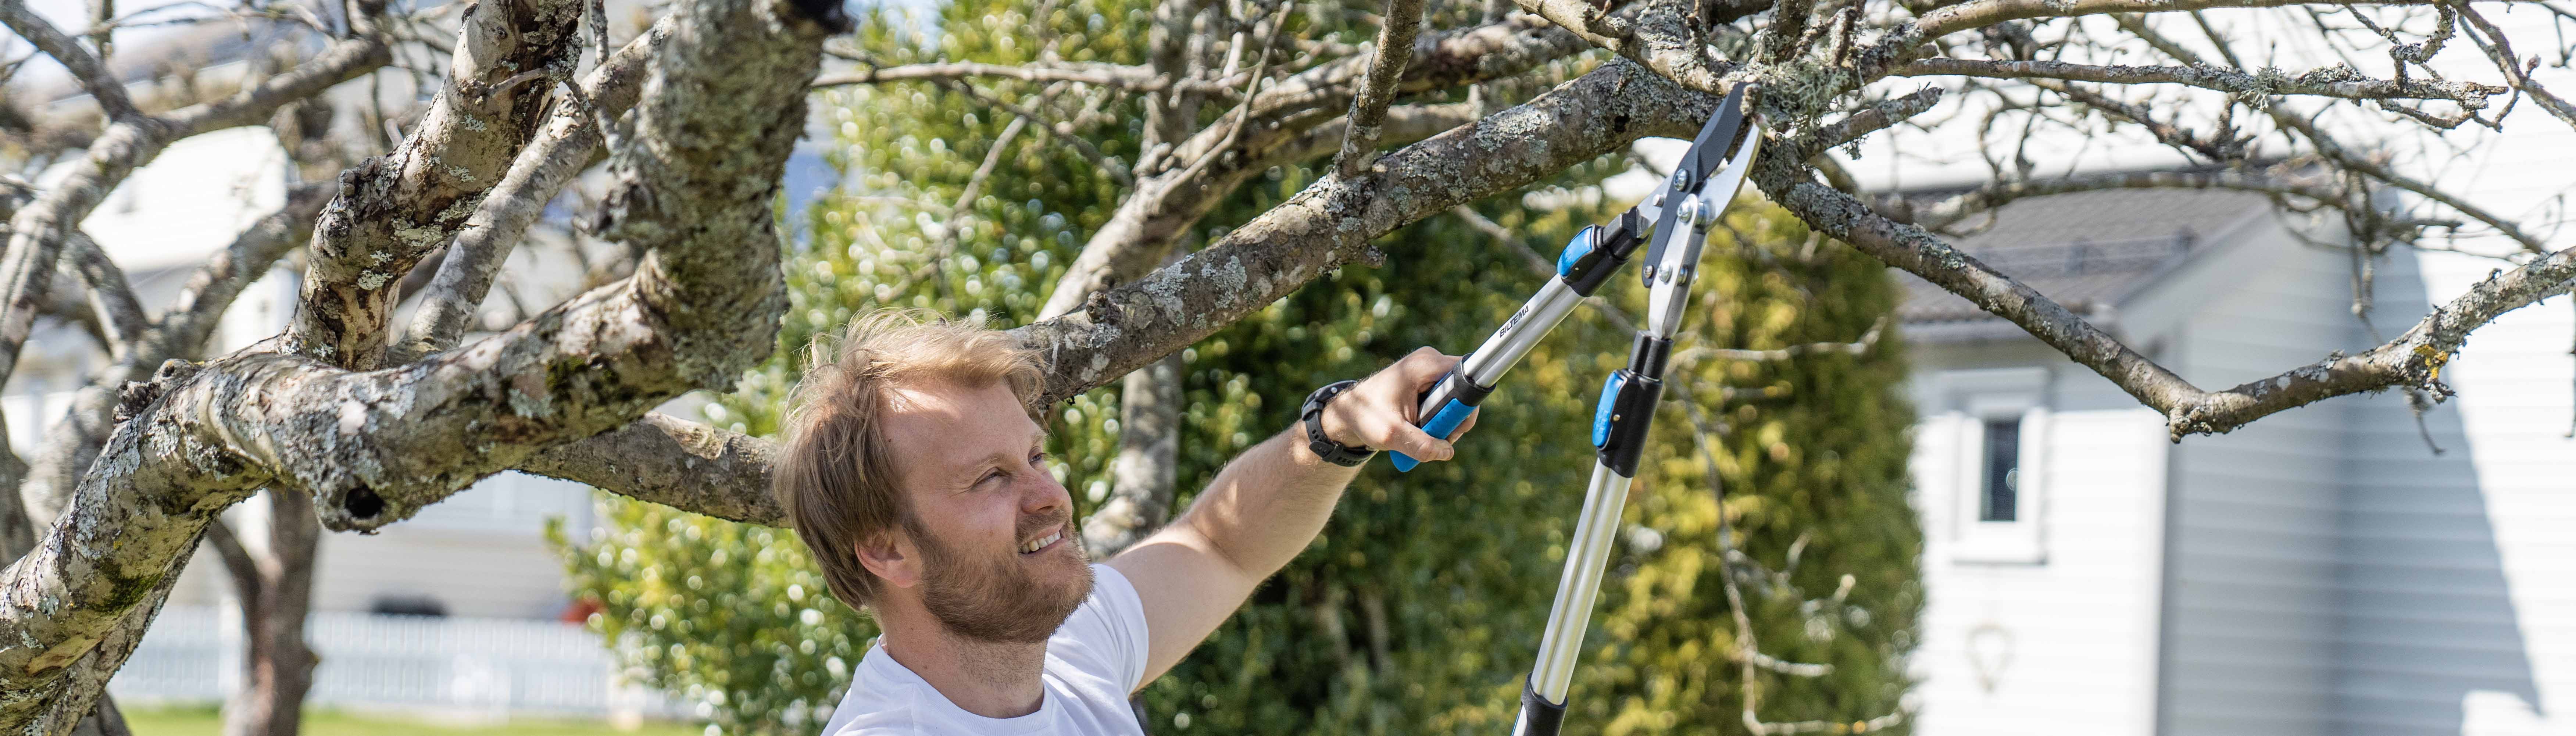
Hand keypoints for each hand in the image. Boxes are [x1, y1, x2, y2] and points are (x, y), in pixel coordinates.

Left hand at [1318, 347, 1481, 462]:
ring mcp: (1428, 368)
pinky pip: (1446, 399)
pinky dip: (1437, 416)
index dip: (1464, 408)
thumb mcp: (1391, 435)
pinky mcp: (1426, 379)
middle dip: (1452, 418)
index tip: (1447, 427)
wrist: (1348, 413)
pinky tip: (1419, 424)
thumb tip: (1447, 452)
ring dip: (1443, 420)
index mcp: (1425, 364)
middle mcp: (1430, 360)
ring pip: (1455, 399)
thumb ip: (1420, 445)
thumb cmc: (1365, 418)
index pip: (1467, 379)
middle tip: (1430, 432)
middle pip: (1463, 391)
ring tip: (1419, 428)